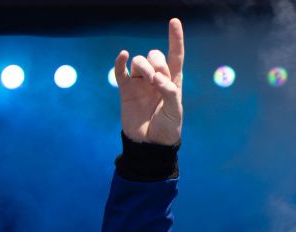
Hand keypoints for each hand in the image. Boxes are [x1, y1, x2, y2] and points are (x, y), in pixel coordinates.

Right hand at [114, 17, 183, 145]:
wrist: (150, 144)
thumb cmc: (167, 128)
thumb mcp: (175, 112)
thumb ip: (170, 92)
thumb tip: (157, 78)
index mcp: (172, 82)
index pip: (175, 56)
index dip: (175, 39)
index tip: (174, 21)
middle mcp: (156, 79)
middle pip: (155, 55)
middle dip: (157, 62)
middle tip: (158, 80)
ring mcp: (140, 83)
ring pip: (139, 61)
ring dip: (144, 66)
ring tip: (148, 81)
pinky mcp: (126, 90)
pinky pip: (121, 71)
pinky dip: (120, 62)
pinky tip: (123, 56)